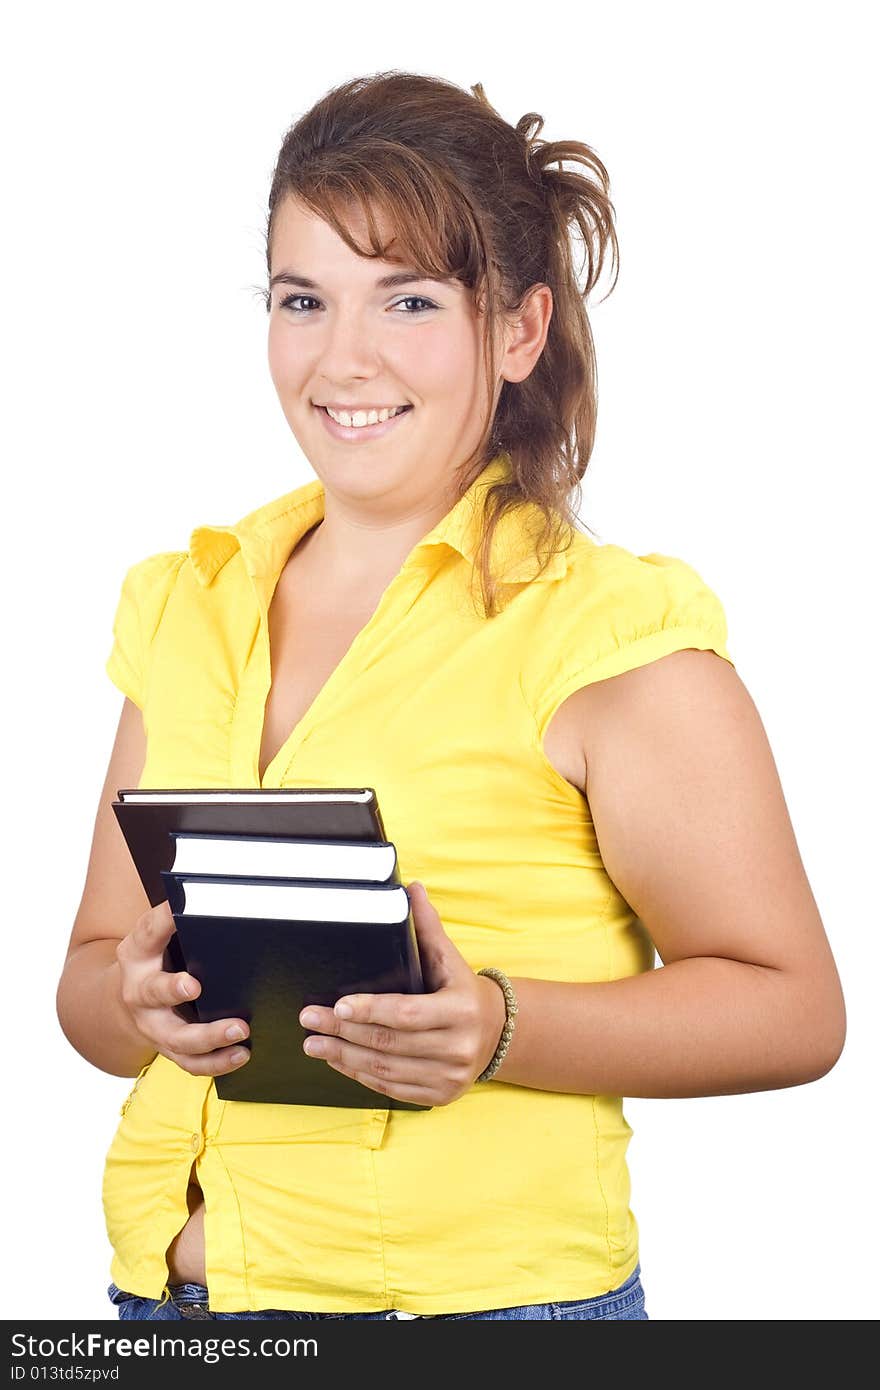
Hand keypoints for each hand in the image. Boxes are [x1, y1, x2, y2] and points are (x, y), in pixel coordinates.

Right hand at [115, 901, 250, 1076]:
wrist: (130, 997)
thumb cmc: (157, 957)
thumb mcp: (158, 933)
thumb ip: (178, 918)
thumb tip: (221, 897)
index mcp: (137, 952)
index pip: (149, 931)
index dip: (163, 921)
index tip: (177, 913)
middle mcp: (139, 991)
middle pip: (153, 992)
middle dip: (172, 989)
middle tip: (195, 986)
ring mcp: (153, 1024)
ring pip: (176, 1037)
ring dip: (208, 1037)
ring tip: (241, 1029)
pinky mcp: (169, 1048)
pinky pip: (191, 1062)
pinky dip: (217, 1062)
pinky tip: (242, 1054)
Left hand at [297, 881, 506, 1105]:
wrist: (496, 1032)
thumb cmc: (462, 989)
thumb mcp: (449, 957)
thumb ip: (427, 926)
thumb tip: (410, 888)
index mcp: (461, 1009)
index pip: (407, 1012)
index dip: (370, 1010)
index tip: (337, 1005)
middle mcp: (458, 1047)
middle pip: (390, 1043)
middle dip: (343, 1032)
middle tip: (310, 1020)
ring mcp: (449, 1076)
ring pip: (386, 1070)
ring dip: (344, 1056)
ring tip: (314, 1043)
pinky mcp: (440, 1096)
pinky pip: (391, 1089)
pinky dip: (360, 1074)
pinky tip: (338, 1060)